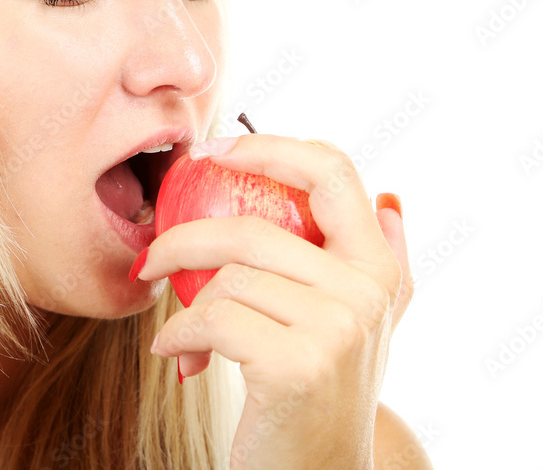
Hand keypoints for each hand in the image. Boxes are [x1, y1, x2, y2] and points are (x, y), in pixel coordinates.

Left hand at [131, 134, 411, 468]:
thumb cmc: (320, 395)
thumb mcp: (360, 327)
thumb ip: (381, 264)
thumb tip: (391, 198)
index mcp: (380, 268)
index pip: (333, 172)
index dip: (269, 147)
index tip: (212, 152)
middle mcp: (368, 292)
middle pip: (254, 229)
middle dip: (184, 240)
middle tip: (150, 258)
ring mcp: (338, 327)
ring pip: (227, 277)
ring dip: (183, 305)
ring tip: (179, 332)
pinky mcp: (298, 364)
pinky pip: (212, 317)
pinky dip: (180, 334)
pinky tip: (177, 355)